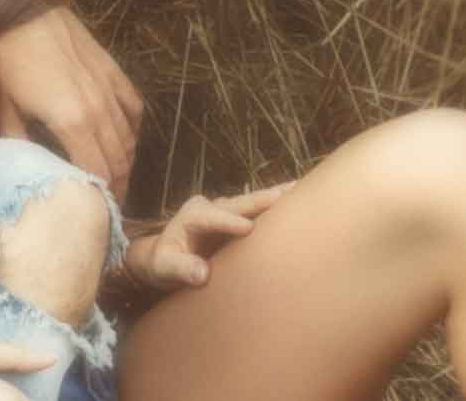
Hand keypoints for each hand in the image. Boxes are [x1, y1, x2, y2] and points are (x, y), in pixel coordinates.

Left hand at [0, 1, 144, 199]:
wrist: (19, 11)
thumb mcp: (4, 108)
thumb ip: (19, 143)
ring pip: (129, 137)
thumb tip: (29, 168)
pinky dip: (133, 128)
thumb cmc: (5, 60)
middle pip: (118, 159)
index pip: (96, 172)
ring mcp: (109, 89)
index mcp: (72, 123)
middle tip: (109, 204)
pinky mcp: (113, 70)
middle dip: (117, 186)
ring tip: (118, 178)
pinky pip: (133, 107)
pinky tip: (128, 138)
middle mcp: (99, 110)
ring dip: (126, 161)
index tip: (97, 212)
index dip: (100, 196)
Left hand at [124, 181, 294, 291]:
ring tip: (303, 190)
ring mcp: (226, 211)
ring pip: (253, 203)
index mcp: (191, 215)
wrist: (163, 259)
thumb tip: (202, 274)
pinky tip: (298, 201)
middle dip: (263, 199)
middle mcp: (210, 207)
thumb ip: (181, 269)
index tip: (247, 228)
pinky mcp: (237, 219)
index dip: (228, 222)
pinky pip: (258, 212)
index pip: (210, 217)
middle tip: (289, 192)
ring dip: (277, 198)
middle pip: (238, 203)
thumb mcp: (163, 268)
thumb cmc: (162, 264)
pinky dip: (277, 207)